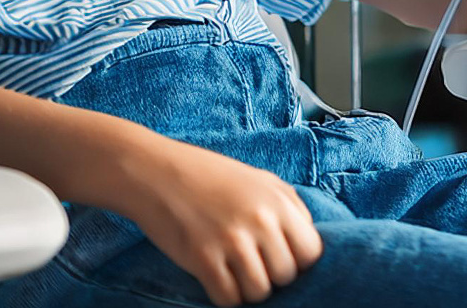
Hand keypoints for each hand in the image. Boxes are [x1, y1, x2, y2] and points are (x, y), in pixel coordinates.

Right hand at [125, 137, 323, 305]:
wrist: (156, 171)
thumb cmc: (209, 175)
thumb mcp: (260, 179)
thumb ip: (290, 207)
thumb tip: (307, 241)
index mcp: (278, 201)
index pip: (311, 252)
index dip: (297, 260)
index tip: (279, 256)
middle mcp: (260, 221)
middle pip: (286, 275)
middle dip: (271, 274)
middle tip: (251, 263)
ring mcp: (232, 241)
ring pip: (259, 292)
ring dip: (247, 288)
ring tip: (234, 271)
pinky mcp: (203, 259)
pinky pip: (228, 298)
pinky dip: (224, 295)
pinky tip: (216, 277)